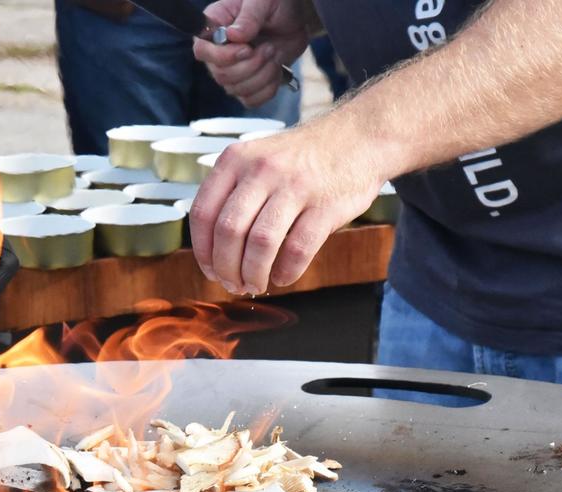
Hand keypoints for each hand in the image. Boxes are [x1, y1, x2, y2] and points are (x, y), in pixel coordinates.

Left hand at [190, 123, 384, 294]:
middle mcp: (261, 170)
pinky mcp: (326, 205)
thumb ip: (232, 194)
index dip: (202, 251)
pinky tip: (283, 277)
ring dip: (253, 274)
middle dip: (226, 268)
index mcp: (236, 160)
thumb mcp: (257, 159)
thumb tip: (213, 252)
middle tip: (233, 284)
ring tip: (255, 285)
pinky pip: (298, 249)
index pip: (203, 214)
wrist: (358, 137)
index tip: (211, 271)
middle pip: (228, 232)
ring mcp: (295, 186)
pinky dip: (286, 271)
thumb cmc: (302, 159)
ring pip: (260, 244)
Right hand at [193, 0, 309, 107]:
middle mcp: (218, 53)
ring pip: (236, 90)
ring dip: (263, 75)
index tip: (247, 48)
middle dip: (251, 66)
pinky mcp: (248, 86)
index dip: (223, 57)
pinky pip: (250, 101)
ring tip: (274, 53)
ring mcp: (232, 72)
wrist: (294, 19)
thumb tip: (233, 35)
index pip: (202, 51)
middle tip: (269, 47)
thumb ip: (249, 16)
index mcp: (214, 28)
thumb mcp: (263, 1)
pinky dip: (268, 88)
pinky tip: (276, 69)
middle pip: (221, 76)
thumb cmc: (274, 4)